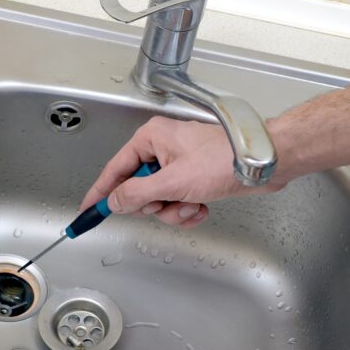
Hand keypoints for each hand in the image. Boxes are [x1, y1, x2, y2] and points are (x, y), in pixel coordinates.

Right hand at [80, 116, 282, 227]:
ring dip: (174, 210)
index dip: (101, 192)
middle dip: (153, 204)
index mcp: (150, 138)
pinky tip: (202, 207)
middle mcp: (161, 149)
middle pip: (136, 189)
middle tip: (165, 203)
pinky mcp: (193, 179)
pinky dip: (187, 211)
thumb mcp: (172, 181)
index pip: (114, 170)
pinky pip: (176, 203)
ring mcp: (177, 165)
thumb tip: (114, 201)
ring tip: (191, 204)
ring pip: (158, 201)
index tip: (88, 209)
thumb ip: (136, 194)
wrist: (261, 163)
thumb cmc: (224, 160)